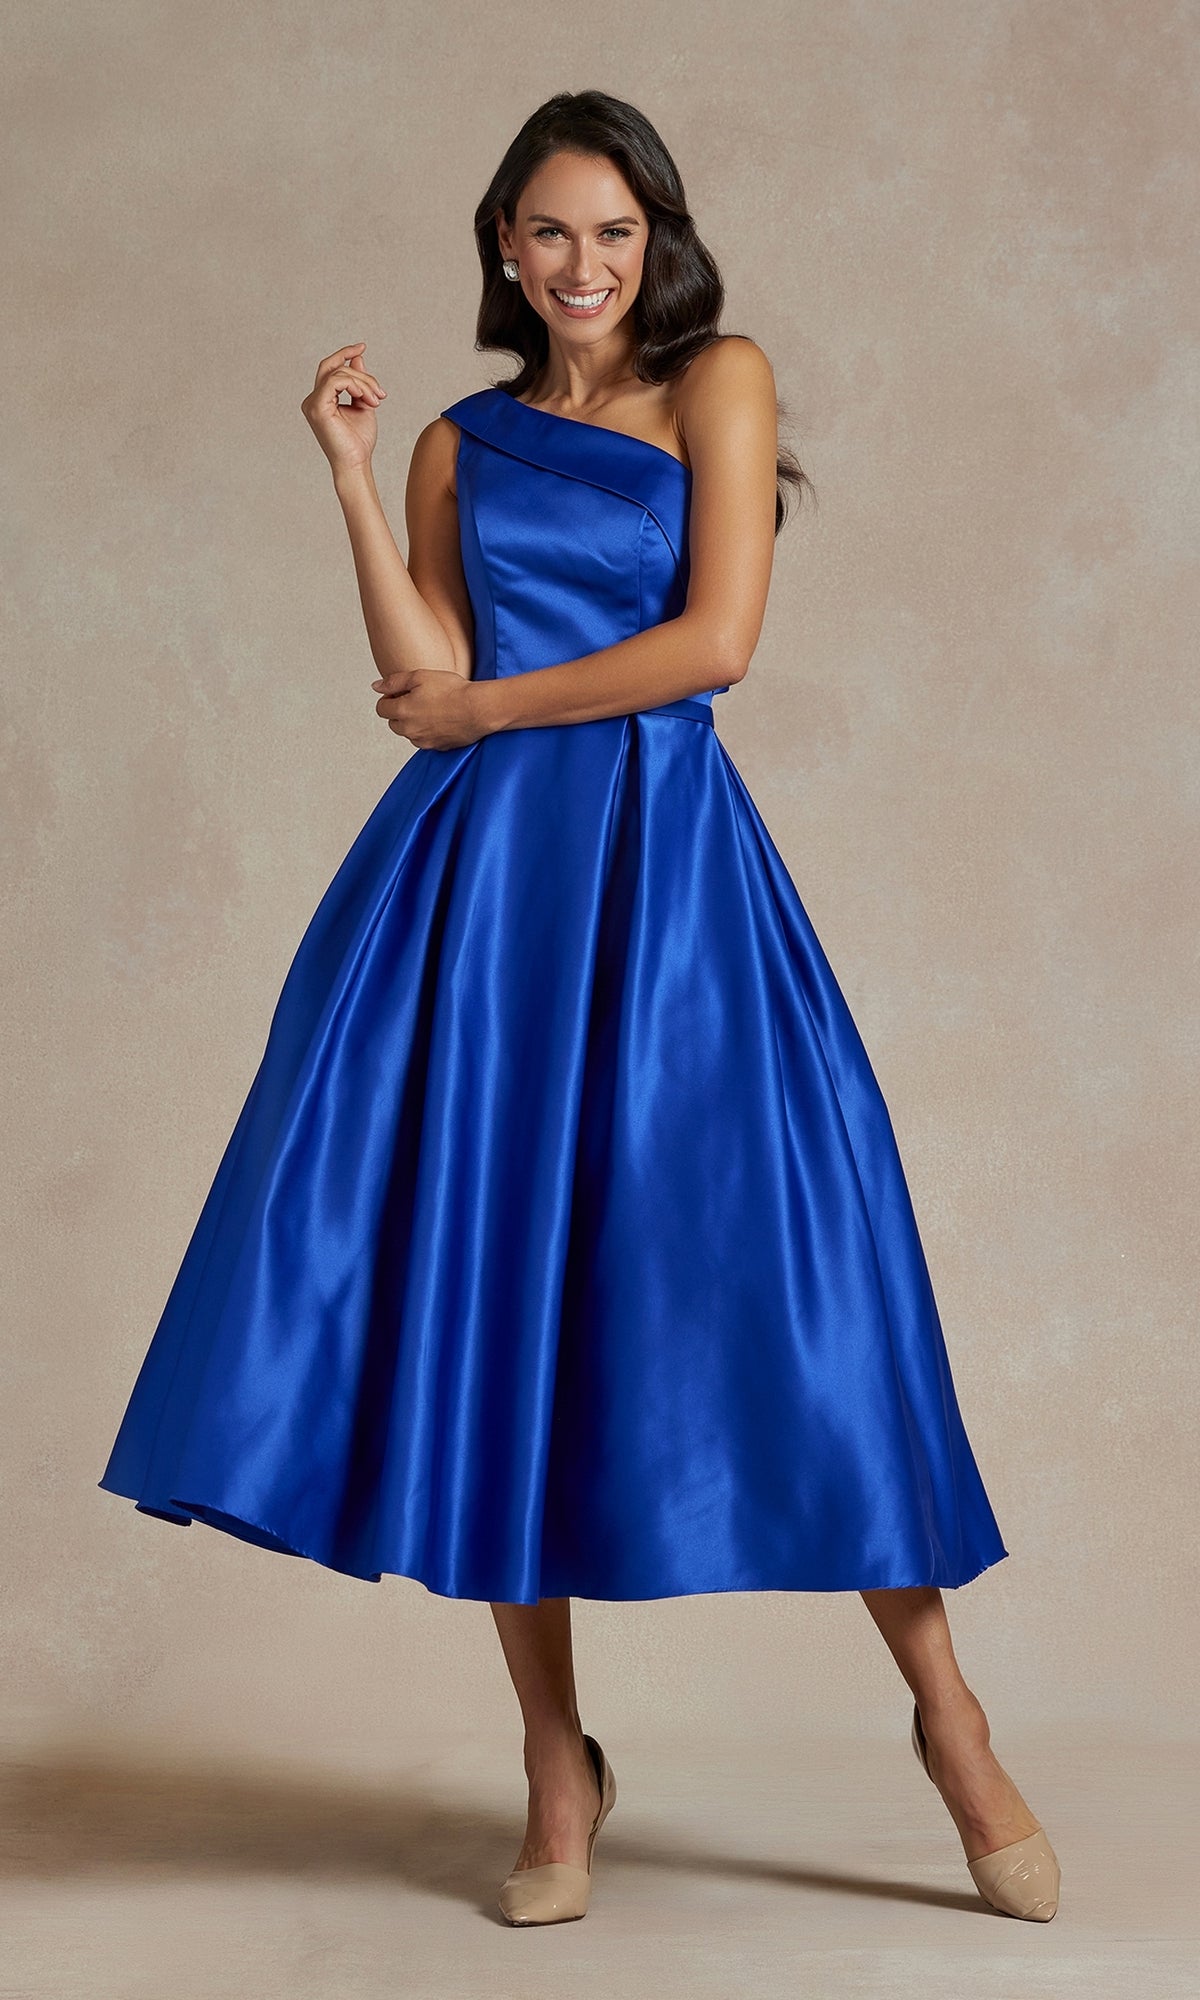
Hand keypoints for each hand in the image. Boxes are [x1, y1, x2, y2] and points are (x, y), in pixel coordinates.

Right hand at [300, 341, 386, 475]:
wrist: (356, 464)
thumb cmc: (359, 441)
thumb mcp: (362, 404)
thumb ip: (358, 382)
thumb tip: (357, 357)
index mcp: (322, 399)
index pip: (330, 369)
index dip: (344, 354)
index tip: (362, 346)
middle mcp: (313, 399)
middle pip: (333, 367)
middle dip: (361, 372)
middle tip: (380, 392)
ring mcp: (312, 403)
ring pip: (338, 373)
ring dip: (363, 383)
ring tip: (376, 400)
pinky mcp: (317, 408)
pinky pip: (336, 381)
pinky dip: (355, 385)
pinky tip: (366, 399)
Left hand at [372, 668, 488, 749]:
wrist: (479, 709)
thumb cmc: (453, 691)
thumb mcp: (420, 676)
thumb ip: (394, 681)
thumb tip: (376, 686)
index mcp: (402, 711)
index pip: (381, 708)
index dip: (389, 697)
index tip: (402, 692)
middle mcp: (409, 730)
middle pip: (393, 722)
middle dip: (400, 711)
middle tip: (418, 699)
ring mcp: (423, 741)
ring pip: (409, 732)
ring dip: (414, 722)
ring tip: (432, 708)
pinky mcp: (437, 748)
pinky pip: (424, 740)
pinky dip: (428, 731)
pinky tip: (441, 719)